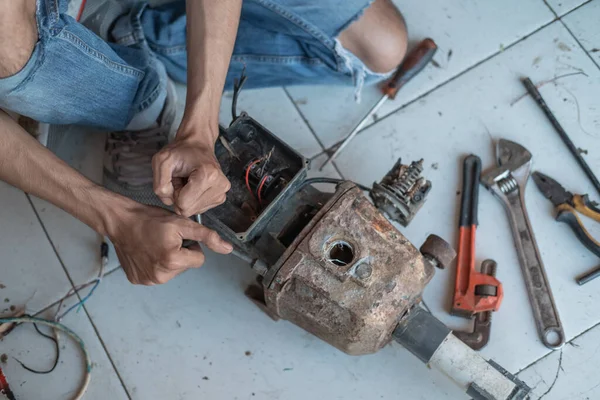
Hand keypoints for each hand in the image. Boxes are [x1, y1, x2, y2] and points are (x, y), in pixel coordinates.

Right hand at [108, 204, 232, 284]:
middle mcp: (160, 276)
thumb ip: (207, 237)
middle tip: (165, 240)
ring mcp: (148, 280)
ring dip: (168, 260)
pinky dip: (154, 264)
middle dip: (180, 254)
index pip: (199, 259)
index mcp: (173, 261)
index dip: (191, 246)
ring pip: (172, 271)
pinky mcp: (138, 280)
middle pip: (186, 266)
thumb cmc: (151, 219)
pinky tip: (146, 252)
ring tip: (155, 245)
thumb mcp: (182, 223)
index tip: (178, 237)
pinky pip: (156, 274)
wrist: (120, 221)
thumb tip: (228, 249)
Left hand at [152, 134, 229, 216]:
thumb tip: (170, 202)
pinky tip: (194, 185)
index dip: (174, 193)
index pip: (183, 204)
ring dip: (186, 198)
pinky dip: (193, 199)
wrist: (197, 144)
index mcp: (208, 175)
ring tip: (188, 181)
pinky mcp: (221, 197)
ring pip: (194, 210)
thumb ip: (160, 184)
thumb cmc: (180, 152)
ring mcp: (222, 193)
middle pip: (189, 209)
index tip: (177, 178)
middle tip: (182, 180)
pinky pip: (199, 208)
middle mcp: (220, 186)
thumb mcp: (161, 161)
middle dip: (180, 197)